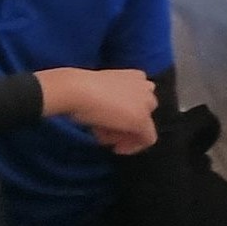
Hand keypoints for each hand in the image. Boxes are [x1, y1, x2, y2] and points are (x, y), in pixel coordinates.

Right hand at [36, 67, 157, 154]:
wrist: (79, 89)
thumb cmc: (82, 88)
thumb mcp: (102, 91)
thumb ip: (114, 101)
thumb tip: (113, 120)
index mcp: (136, 76)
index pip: (139, 99)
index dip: (125, 113)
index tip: (110, 122)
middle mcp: (146, 87)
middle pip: (143, 111)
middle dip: (126, 124)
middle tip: (108, 132)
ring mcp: (146, 103)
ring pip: (145, 125)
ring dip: (126, 134)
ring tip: (105, 137)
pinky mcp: (142, 120)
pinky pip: (147, 139)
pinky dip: (133, 147)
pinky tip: (117, 148)